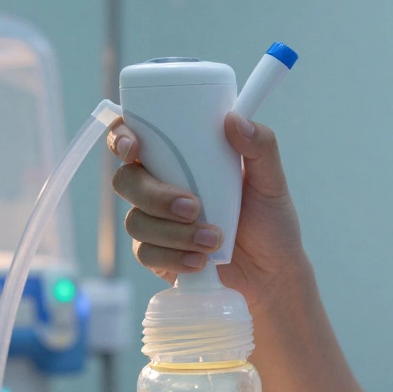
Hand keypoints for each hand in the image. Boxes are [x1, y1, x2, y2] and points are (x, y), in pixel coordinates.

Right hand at [108, 112, 306, 311]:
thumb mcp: (271, 181)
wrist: (272, 272)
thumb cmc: (269, 221)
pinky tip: (200, 261)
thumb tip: (234, 119)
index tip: (134, 148)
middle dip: (155, 196)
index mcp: (179, 160)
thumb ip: (260, 146)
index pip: (134, 139)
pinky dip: (174, 257)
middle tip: (194, 208)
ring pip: (136, 221)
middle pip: (126, 180)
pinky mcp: (158, 255)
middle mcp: (160, 187)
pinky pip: (146, 254)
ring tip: (213, 241)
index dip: (121, 138)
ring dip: (173, 232)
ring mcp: (156, 222)